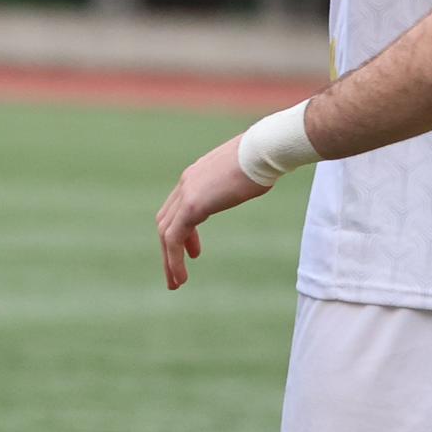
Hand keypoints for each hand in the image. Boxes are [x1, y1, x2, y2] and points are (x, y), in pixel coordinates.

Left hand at [155, 139, 269, 287]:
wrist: (265, 149)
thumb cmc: (266, 157)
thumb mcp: (248, 170)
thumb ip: (241, 179)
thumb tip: (257, 176)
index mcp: (197, 175)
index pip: (178, 208)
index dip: (183, 233)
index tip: (194, 252)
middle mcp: (186, 183)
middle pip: (166, 221)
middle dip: (170, 249)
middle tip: (176, 274)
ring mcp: (186, 193)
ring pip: (166, 233)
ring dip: (169, 260)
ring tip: (176, 283)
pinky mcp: (192, 205)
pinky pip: (174, 237)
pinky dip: (174, 259)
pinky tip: (181, 276)